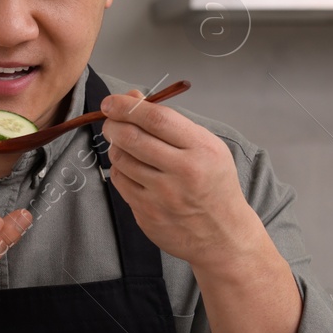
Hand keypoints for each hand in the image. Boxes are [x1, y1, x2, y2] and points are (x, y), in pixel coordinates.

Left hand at [99, 90, 264, 268]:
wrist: (222, 235)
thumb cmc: (214, 184)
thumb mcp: (207, 146)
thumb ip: (170, 122)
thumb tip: (133, 97)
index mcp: (201, 149)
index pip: (157, 118)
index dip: (128, 106)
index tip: (112, 102)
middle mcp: (182, 172)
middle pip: (132, 138)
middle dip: (113, 124)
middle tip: (110, 121)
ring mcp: (163, 196)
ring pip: (121, 160)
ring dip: (116, 147)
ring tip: (125, 145)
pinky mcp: (148, 214)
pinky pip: (121, 182)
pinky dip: (120, 169)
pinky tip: (132, 168)